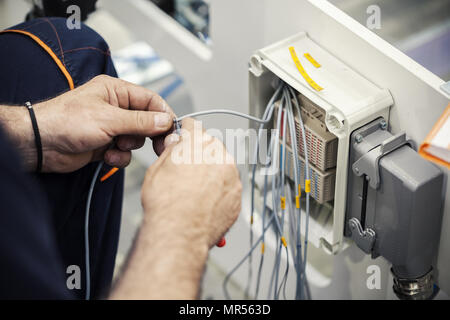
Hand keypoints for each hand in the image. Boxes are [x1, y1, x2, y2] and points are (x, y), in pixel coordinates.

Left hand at [1, 75, 174, 172]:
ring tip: (117, 146)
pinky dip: (119, 157)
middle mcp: (116, 108)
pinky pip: (124, 152)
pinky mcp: (106, 145)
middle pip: (147, 121)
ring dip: (130, 146)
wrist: (41, 144)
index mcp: (116, 92)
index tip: (172, 129)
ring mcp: (111, 127)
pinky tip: (107, 156)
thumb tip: (165, 120)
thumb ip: (140, 121)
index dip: (163, 114)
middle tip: (160, 146)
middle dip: (150, 134)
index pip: (150, 100)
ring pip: (137, 139)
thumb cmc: (67, 121)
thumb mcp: (109, 119)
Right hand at [141, 118, 241, 247]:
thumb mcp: (156, 170)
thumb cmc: (165, 205)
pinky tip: (205, 202)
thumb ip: (170, 151)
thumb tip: (176, 144)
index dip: (186, 132)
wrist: (179, 234)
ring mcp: (231, 175)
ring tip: (194, 191)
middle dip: (200, 155)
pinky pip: (229, 186)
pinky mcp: (238, 194)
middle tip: (186, 171)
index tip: (185, 136)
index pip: (193, 127)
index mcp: (197, 143)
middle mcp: (219, 155)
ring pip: (222, 166)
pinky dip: (220, 191)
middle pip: (210, 147)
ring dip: (212, 173)